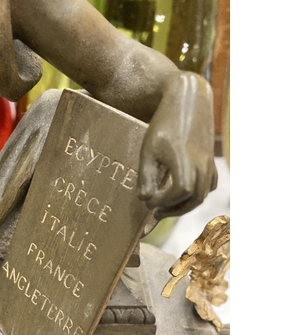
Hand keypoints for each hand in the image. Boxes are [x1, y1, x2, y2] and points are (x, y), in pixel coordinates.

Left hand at [138, 72, 217, 218]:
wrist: (188, 101)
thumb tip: (144, 199)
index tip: (148, 201)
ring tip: (165, 208)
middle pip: (194, 198)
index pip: (180, 191)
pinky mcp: (210, 160)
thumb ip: (146, 176)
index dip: (164, 201)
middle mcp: (201, 164)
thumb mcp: (148, 149)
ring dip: (184, 206)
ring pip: (203, 194)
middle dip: (174, 210)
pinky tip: (182, 195)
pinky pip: (209, 185)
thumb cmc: (163, 125)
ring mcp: (208, 163)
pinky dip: (197, 195)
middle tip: (155, 212)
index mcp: (185, 160)